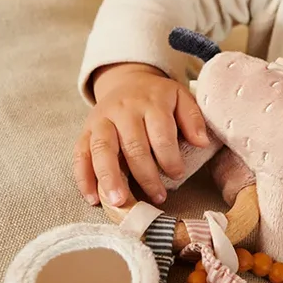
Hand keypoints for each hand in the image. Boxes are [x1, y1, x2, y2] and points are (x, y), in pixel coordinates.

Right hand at [73, 63, 208, 206]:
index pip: (161, 133)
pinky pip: (80, 154)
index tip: (178, 175)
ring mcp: (101, 121)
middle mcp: (123, 111)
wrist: (127, 81)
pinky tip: (92, 198)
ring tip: (118, 202)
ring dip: (110, 178)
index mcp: (151, 102)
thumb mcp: (181, 97)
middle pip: (132, 145)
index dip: (170, 158)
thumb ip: (192, 118)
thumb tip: (201, 142)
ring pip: (102, 150)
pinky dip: (83, 177)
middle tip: (158, 196)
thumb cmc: (158, 97)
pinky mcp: (85, 131)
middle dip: (145, 175)